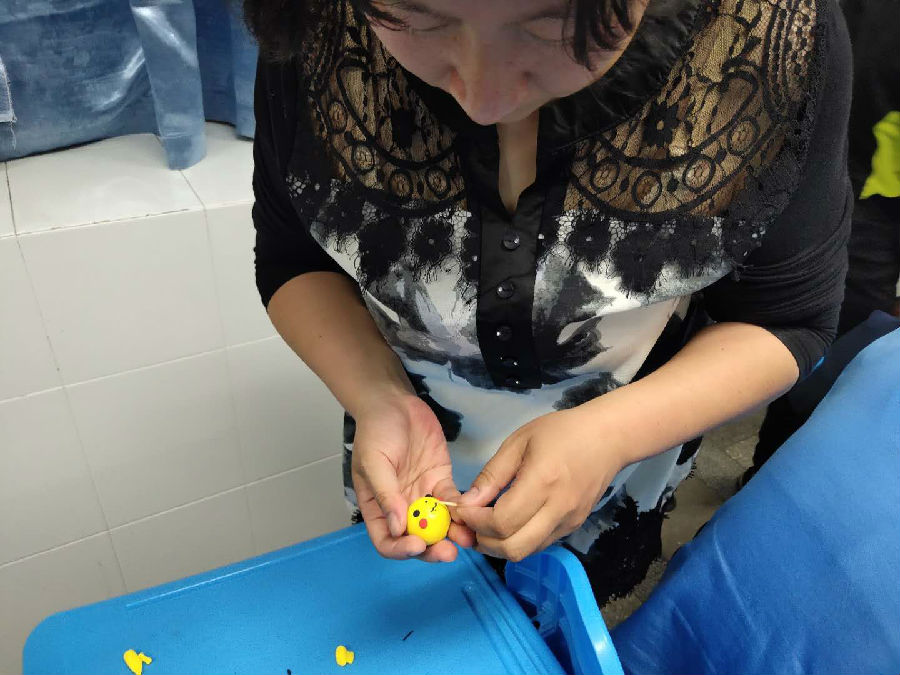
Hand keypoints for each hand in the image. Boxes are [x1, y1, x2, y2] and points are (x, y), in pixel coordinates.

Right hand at [352, 391, 474, 561]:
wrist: (395, 403)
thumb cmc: (376, 431)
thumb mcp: (374, 462)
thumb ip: (385, 494)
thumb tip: (397, 527)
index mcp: (377, 508)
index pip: (387, 541)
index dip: (401, 549)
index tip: (417, 545)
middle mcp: (401, 507)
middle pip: (416, 539)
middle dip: (432, 548)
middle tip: (449, 552)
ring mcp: (422, 496)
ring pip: (438, 525)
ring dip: (452, 535)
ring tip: (467, 539)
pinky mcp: (441, 482)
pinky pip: (453, 502)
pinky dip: (462, 510)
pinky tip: (472, 513)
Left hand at [456, 407, 626, 561]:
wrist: (608, 438)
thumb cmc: (562, 432)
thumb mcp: (519, 442)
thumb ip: (492, 475)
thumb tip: (468, 502)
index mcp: (542, 483)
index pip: (501, 522)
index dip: (475, 522)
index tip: (462, 509)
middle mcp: (557, 510)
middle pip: (513, 548)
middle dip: (484, 542)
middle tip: (470, 525)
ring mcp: (568, 523)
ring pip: (526, 552)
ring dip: (499, 546)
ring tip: (485, 526)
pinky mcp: (573, 527)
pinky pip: (539, 544)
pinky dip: (518, 540)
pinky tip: (509, 523)